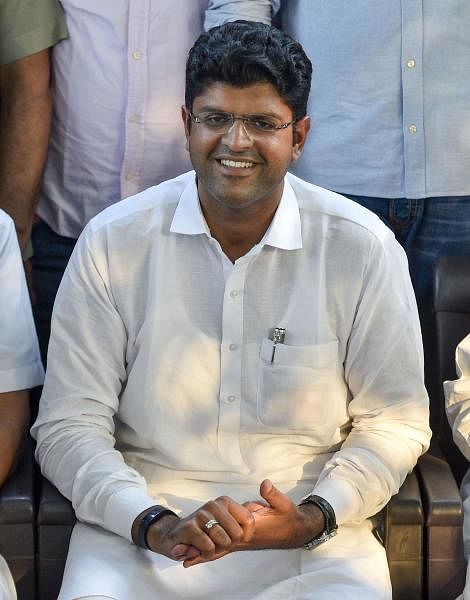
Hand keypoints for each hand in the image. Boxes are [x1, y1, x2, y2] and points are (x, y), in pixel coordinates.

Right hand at [146, 496, 254, 567]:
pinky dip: (205, 554)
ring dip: (216, 549)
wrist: (174, 535)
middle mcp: (214, 505)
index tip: (235, 538)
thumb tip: (261, 507)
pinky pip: (209, 547)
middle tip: (217, 542)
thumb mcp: (224, 523)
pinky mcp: (190, 527)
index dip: (245, 535)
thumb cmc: (204, 531)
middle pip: (237, 533)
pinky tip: (198, 549)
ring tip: (206, 544)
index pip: (249, 520)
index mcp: (225, 502)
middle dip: (228, 544)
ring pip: (223, 540)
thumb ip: (241, 520)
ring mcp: (201, 514)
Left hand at [181, 480, 325, 567]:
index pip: (228, 535)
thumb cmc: (288, 517)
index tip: (195, 543)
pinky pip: (223, 547)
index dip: (212, 537)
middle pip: (218, 546)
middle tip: (179, 552)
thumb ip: (273, 495)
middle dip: (200, 548)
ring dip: (202, 552)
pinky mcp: (241, 539)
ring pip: (219, 548)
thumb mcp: (283, 504)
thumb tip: (265, 484)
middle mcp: (243, 537)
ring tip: (182, 557)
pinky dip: (210, 551)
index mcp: (251, 529)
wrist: (293, 530)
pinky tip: (196, 556)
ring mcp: (242, 540)